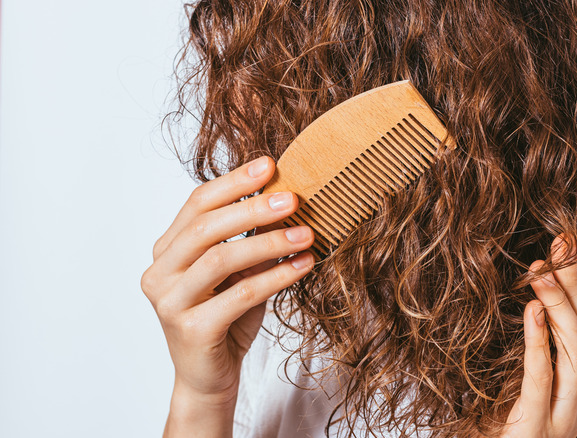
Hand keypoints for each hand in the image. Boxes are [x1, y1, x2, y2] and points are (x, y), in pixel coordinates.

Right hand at [140, 156, 314, 435]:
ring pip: (220, 258)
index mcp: (167, 251)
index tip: (270, 165)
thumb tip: (287, 199)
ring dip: (269, 242)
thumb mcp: (238, 272)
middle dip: (252, 208)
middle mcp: (159, 273)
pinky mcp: (191, 330)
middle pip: (206, 226)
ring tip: (307, 233)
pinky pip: (240, 294)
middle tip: (293, 198)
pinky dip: (276, 276)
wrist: (209, 379)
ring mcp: (170, 302)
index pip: (196, 204)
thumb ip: (249, 239)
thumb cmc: (225, 319)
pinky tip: (304, 265)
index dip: (233, 182)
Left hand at [501, 233, 576, 437]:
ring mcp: (563, 416)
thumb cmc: (501, 430)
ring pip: (575, 352)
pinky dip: (537, 343)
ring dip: (560, 305)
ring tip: (543, 267)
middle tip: (567, 238)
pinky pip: (541, 380)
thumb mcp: (522, 384)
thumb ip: (534, 348)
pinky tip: (530, 310)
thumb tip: (530, 297)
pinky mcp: (536, 428)